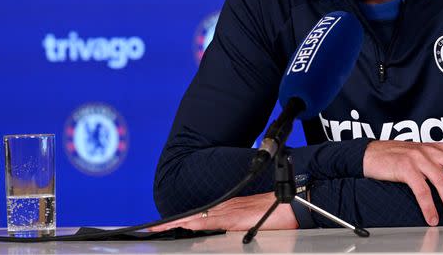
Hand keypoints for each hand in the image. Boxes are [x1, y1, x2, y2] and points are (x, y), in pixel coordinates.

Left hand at [148, 192, 298, 231]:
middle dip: (172, 222)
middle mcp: (225, 208)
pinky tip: (184, 225)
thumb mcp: (252, 224)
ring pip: (197, 217)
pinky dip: (194, 222)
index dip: (182, 220)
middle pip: (193, 216)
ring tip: (159, 227)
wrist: (290, 206)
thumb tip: (230, 235)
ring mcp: (228, 211)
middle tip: (152, 228)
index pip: (200, 216)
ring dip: (178, 223)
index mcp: (229, 210)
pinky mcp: (233, 216)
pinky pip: (210, 220)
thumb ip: (238, 227)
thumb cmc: (275, 216)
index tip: (165, 225)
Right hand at [363, 140, 442, 225]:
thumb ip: (440, 164)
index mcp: (439, 148)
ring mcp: (418, 157)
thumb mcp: (423, 156)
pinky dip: (429, 206)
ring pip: (442, 179)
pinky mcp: (404, 167)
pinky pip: (421, 189)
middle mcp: (431, 150)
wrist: (369, 155)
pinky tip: (432, 218)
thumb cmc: (398, 158)